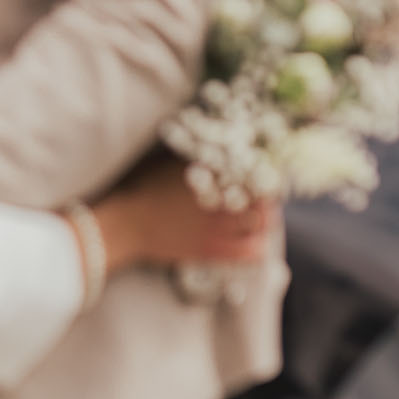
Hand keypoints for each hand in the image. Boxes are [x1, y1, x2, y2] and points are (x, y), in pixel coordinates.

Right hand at [91, 153, 274, 272]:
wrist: (128, 224)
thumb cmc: (146, 188)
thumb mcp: (170, 162)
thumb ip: (197, 155)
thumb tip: (219, 146)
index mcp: (211, 174)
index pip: (253, 171)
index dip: (266, 172)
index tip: (268, 172)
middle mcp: (220, 200)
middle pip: (264, 199)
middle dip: (270, 198)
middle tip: (267, 198)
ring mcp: (218, 228)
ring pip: (262, 226)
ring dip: (266, 221)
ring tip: (261, 219)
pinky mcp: (213, 251)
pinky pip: (250, 252)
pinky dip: (258, 247)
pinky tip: (255, 242)